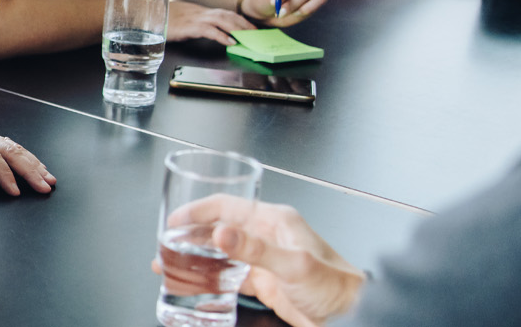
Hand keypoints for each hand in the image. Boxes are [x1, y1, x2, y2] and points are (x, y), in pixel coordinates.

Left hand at [0, 111, 53, 194]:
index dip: (4, 174)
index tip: (15, 190)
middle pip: (10, 151)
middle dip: (30, 171)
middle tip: (44, 187)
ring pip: (15, 147)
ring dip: (33, 164)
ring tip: (48, 179)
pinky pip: (11, 145)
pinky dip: (27, 157)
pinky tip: (37, 166)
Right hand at [151, 196, 365, 326]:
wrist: (353, 314)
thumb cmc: (336, 286)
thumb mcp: (293, 265)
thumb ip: (255, 250)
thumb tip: (221, 234)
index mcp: (275, 221)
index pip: (227, 206)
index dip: (197, 211)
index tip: (175, 219)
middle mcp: (267, 236)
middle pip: (220, 228)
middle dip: (191, 235)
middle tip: (166, 243)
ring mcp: (265, 259)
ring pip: (222, 253)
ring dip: (198, 256)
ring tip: (173, 263)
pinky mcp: (266, 282)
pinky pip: (231, 275)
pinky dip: (212, 278)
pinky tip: (197, 282)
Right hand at [169, 0, 252, 45]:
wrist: (146, 16)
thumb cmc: (162, 21)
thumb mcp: (181, 20)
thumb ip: (195, 23)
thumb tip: (209, 30)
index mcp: (199, 11)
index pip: (224, 13)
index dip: (238, 19)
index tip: (250, 27)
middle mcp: (200, 13)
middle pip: (227, 14)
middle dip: (243, 23)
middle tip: (255, 32)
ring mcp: (195, 18)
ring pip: (222, 20)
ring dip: (237, 28)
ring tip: (247, 36)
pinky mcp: (189, 27)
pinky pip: (209, 30)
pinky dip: (222, 35)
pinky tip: (230, 42)